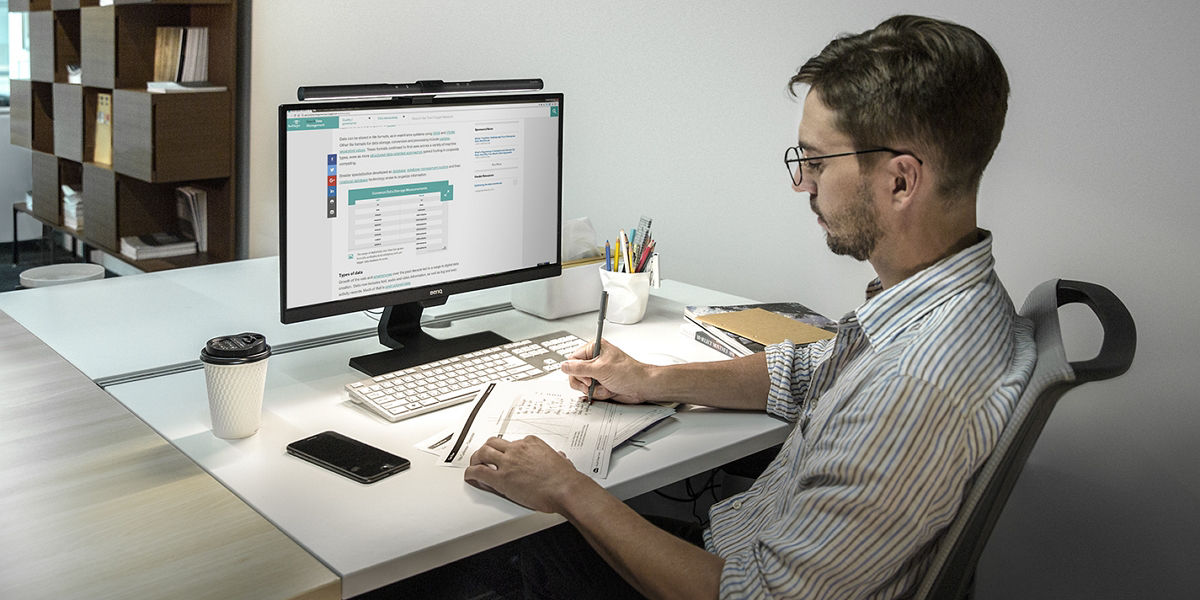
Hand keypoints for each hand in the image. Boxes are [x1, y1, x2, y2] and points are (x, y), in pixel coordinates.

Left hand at [464, 435, 589, 512]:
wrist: (565, 489)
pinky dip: (471, 473)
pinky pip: (479, 472)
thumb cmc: (565, 479)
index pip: (511, 442)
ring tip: (474, 464)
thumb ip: (557, 457)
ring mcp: (508, 463)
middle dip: (486, 449)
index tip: (503, 455)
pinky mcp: (501, 478)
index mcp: (531, 443)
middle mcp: (517, 449)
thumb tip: (559, 457)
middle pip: (493, 443)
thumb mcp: (562, 460)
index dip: (505, 450)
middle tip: (483, 456)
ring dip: (476, 458)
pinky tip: (470, 476)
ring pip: (483, 453)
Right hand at [560, 339, 650, 403]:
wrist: (642, 387)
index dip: (576, 371)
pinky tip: (609, 390)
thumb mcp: (601, 369)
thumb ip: (579, 368)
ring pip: (582, 385)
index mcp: (594, 349)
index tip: (587, 377)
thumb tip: (564, 366)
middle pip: (575, 374)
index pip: (572, 360)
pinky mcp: (600, 383)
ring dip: (594, 389)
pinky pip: (591, 392)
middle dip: (585, 383)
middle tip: (593, 383)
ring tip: (605, 386)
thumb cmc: (629, 373)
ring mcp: (597, 373)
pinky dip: (599, 394)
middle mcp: (594, 360)